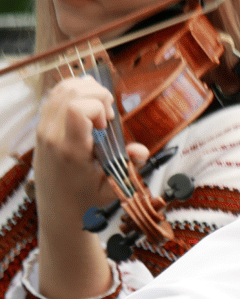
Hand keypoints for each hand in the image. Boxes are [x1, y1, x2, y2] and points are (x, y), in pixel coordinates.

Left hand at [33, 76, 118, 217]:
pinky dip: (74, 93)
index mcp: (70, 150)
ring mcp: (42, 130)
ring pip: (62, 89)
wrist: (58, 209)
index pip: (78, 108)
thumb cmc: (86, 199)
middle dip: (97, 95)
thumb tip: (140, 150)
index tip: (107, 124)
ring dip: (86, 91)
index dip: (98, 107)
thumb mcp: (114, 188)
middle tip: (107, 116)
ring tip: (98, 111)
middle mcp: (52, 136)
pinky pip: (54, 96)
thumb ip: (130, 166)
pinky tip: (87, 107)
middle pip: (71, 91)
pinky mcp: (41, 127)